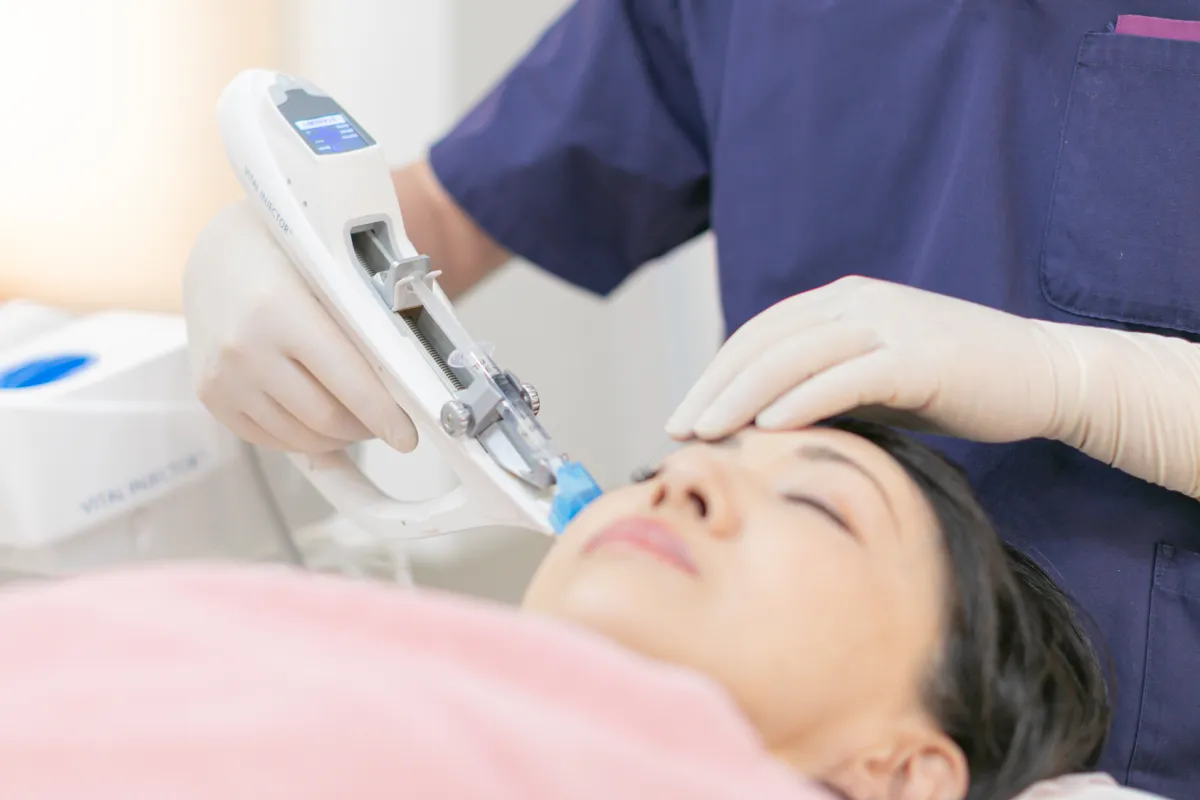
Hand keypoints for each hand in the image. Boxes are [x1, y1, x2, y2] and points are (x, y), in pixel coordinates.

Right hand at [182, 201, 416, 453]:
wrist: (221, 251)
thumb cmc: (290, 257)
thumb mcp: (333, 274)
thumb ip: (367, 323)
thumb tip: (408, 383)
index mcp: (281, 311)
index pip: (349, 383)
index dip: (385, 416)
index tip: (408, 437)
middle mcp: (246, 348)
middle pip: (326, 419)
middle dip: (366, 428)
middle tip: (386, 422)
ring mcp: (223, 376)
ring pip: (299, 436)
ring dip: (337, 438)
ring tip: (355, 420)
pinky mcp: (210, 393)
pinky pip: (270, 439)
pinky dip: (304, 439)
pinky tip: (321, 423)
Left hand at [665, 276, 1070, 442]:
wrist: (1044, 374)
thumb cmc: (955, 385)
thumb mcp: (877, 383)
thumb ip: (826, 388)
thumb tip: (764, 424)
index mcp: (841, 303)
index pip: (759, 335)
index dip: (715, 372)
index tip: (684, 413)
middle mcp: (857, 303)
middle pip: (764, 342)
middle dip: (714, 386)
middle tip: (679, 428)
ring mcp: (889, 324)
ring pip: (795, 356)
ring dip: (743, 395)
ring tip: (707, 431)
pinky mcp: (919, 356)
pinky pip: (847, 376)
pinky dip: (803, 399)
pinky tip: (768, 427)